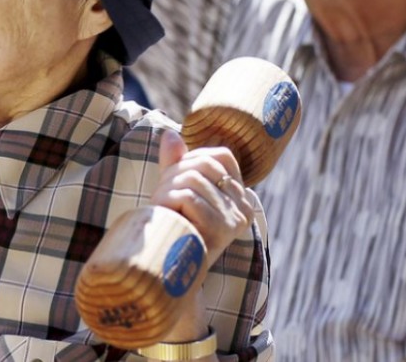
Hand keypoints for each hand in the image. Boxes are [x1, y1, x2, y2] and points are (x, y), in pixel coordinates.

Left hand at [151, 130, 255, 277]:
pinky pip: (188, 198)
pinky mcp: (221, 230)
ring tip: (161, 207)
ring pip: (192, 179)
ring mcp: (235, 219)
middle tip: (162, 196)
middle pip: (202, 166)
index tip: (177, 181)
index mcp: (240, 195)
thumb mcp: (177, 190)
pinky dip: (167, 201)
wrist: (172, 269)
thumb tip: (170, 136)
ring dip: (166, 189)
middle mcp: (244, 207)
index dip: (191, 160)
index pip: (219, 156)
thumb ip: (176, 163)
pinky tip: (163, 214)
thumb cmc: (175, 225)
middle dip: (172, 175)